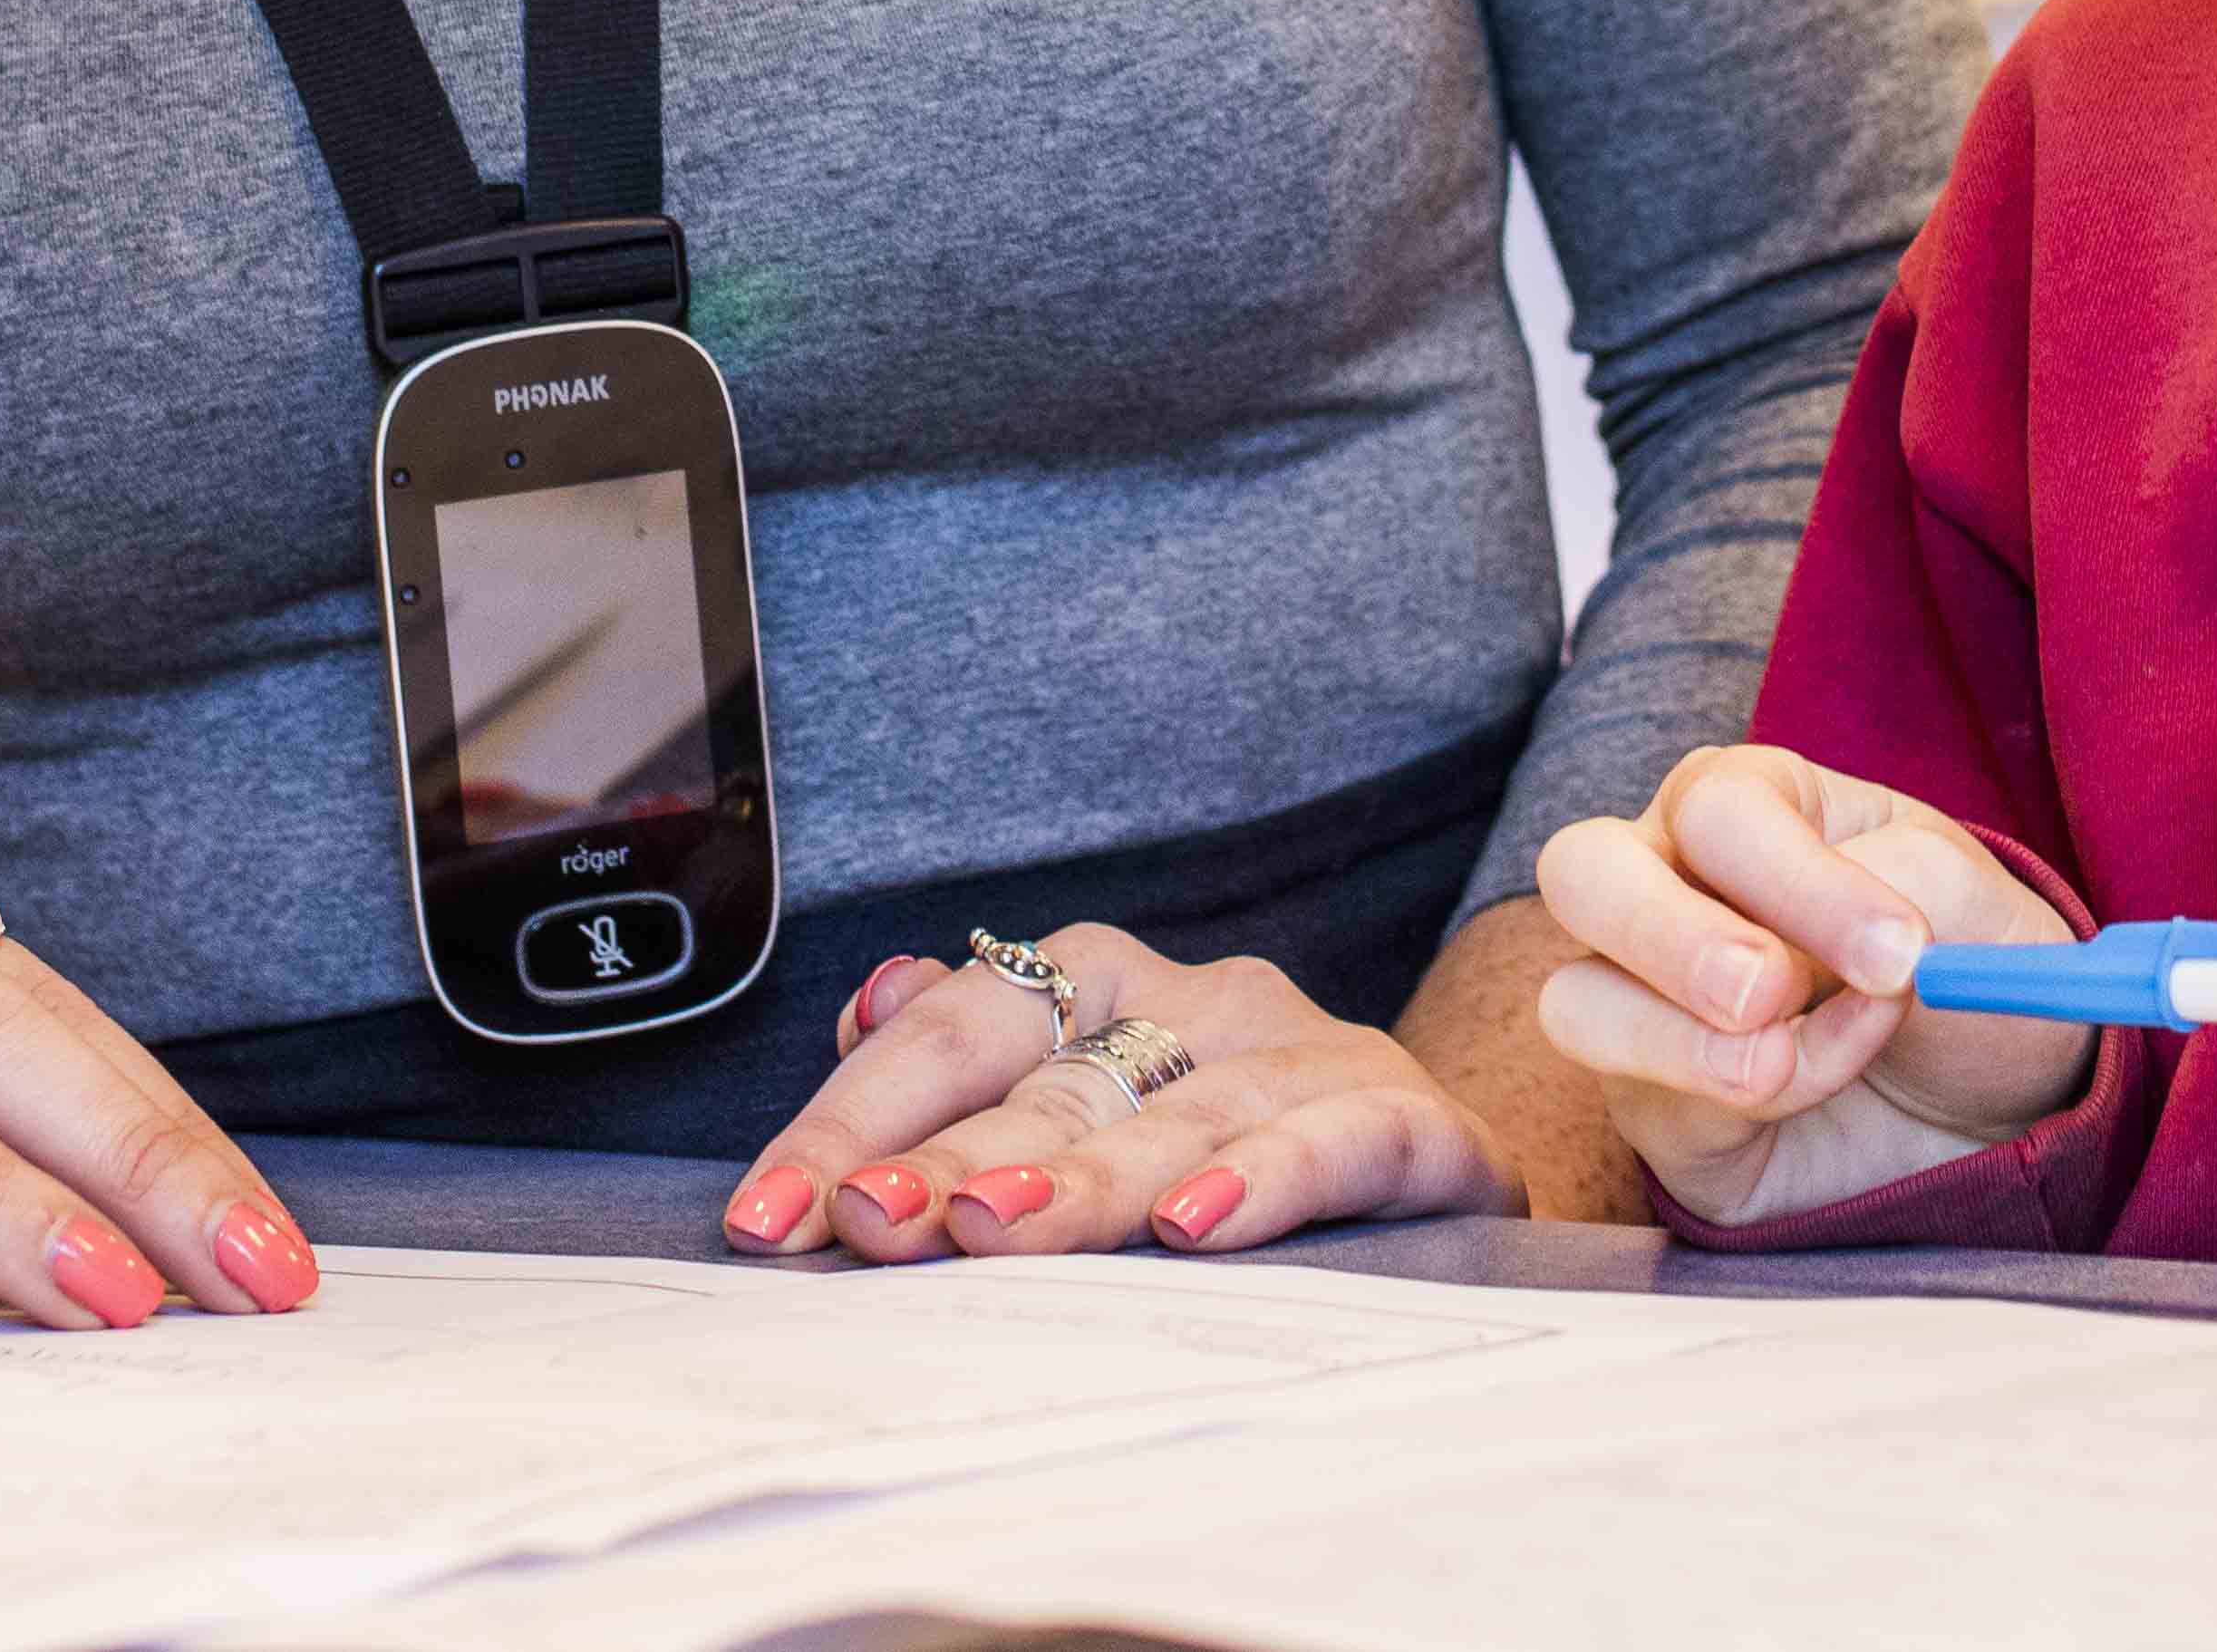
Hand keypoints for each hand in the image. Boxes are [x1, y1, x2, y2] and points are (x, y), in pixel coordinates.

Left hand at [718, 924, 1519, 1261]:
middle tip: (860, 1223)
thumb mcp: (1102, 1101)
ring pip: (1171, 1119)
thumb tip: (863, 1008)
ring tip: (988, 1229)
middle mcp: (1196, 1003)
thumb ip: (975, 1064)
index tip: (766, 1214)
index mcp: (1104, 987)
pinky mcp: (1408, 1125)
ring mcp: (1304, 1057)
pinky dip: (1261, 1180)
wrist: (1450, 1157)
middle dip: (940, 1158)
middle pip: (1047, 1083)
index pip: (954, 1031)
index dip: (852, 1116)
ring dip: (1075, 1178)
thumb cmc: (1238, 1142)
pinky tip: (1195, 1229)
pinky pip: (1329, 1144)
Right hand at [1524, 744, 2094, 1230]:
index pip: (1716, 812)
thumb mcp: (1971, 903)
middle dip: (1669, 937)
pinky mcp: (1657, 1109)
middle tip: (1768, 994)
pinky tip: (1813, 1087)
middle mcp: (1669, 884)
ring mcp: (1645, 1000)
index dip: (1797, 882)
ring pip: (1575, 1003)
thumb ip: (1905, 886)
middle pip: (1582, 873)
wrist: (1996, 1094)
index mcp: (1746, 803)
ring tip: (1783, 1063)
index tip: (1898, 952)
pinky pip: (1646, 1106)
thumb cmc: (1970, 967)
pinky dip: (1734, 1104)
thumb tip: (1843, 943)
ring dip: (1680, 1040)